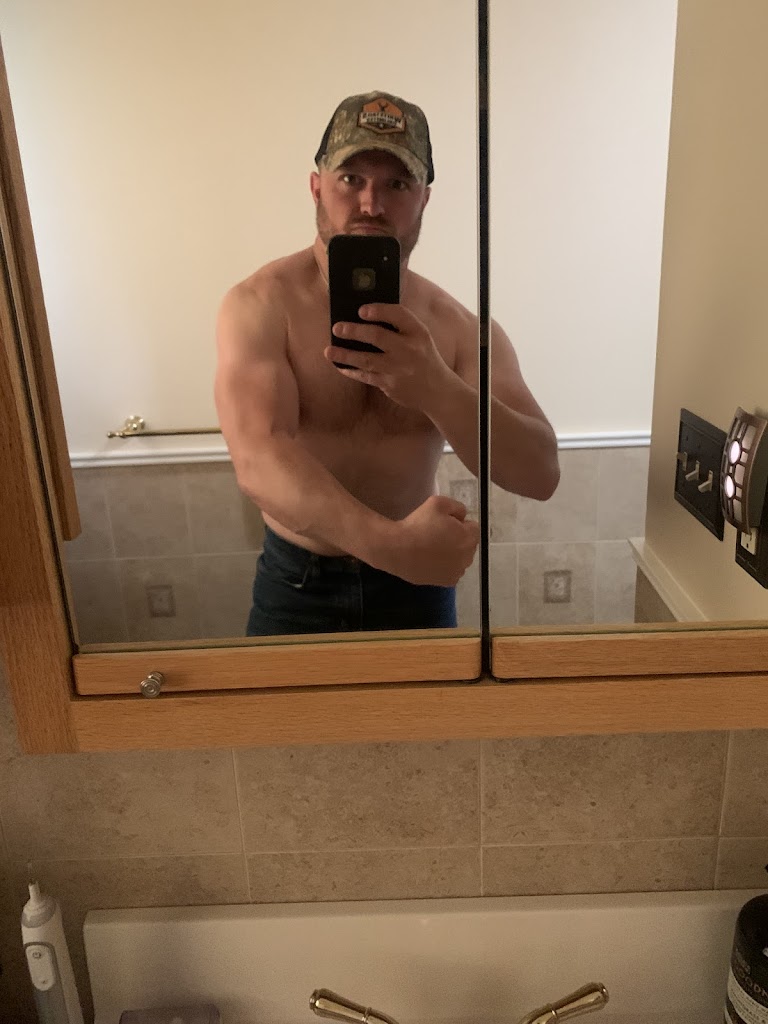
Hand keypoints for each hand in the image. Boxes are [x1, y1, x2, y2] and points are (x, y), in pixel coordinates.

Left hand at [326, 303, 450, 409]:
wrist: (437, 391)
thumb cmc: (424, 358)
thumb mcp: (420, 338)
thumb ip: (400, 326)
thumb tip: (366, 316)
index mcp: (418, 333)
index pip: (398, 315)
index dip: (378, 310)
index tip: (361, 310)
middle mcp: (409, 350)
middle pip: (377, 336)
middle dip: (354, 331)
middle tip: (337, 328)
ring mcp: (398, 369)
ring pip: (366, 360)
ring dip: (345, 355)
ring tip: (329, 351)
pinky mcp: (390, 385)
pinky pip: (366, 376)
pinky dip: (352, 371)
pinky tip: (341, 366)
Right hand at [372, 495, 479, 586]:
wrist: (397, 550)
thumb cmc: (418, 525)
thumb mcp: (438, 503)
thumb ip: (457, 507)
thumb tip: (463, 517)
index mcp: (469, 537)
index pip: (472, 527)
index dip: (458, 523)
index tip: (442, 523)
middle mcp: (468, 557)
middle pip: (468, 544)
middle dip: (458, 539)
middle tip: (436, 535)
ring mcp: (458, 572)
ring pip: (460, 558)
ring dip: (452, 554)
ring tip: (432, 549)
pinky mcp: (447, 583)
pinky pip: (451, 571)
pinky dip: (444, 567)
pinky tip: (430, 561)